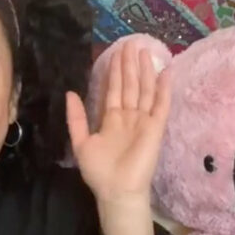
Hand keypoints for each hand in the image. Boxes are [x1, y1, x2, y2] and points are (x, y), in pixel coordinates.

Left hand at [66, 41, 170, 234]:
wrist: (117, 190)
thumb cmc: (99, 171)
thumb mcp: (81, 142)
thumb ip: (76, 118)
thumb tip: (70, 93)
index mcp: (111, 119)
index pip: (114, 90)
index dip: (115, 72)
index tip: (116, 53)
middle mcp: (129, 116)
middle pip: (130, 85)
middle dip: (129, 65)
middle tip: (130, 44)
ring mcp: (143, 121)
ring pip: (144, 90)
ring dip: (145, 71)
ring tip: (144, 51)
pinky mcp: (156, 128)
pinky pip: (161, 105)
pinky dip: (164, 89)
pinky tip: (165, 72)